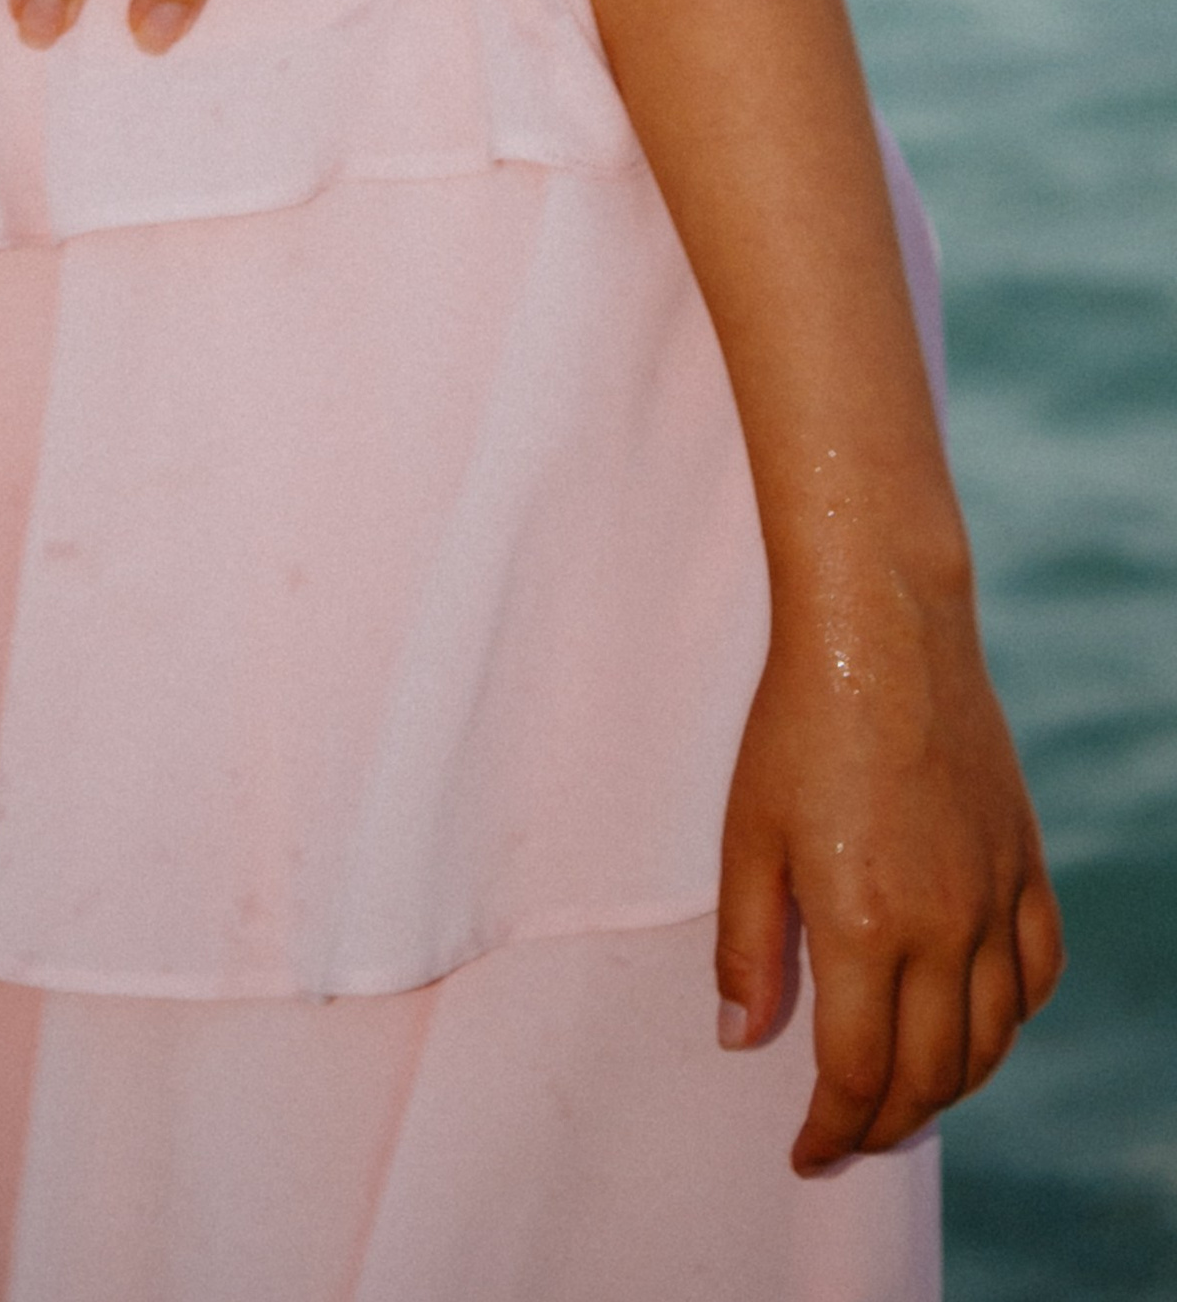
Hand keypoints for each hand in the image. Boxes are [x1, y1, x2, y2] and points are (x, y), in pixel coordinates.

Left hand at [717, 576, 1063, 1169]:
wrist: (884, 629)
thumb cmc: (799, 722)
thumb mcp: (747, 833)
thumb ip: (748, 945)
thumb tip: (742, 1039)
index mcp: (867, 928)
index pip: (859, 1076)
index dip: (831, 1130)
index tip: (804, 1152)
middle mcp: (946, 929)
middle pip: (930, 1075)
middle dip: (886, 1125)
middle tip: (847, 1137)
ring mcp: (997, 897)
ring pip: (994, 1038)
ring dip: (950, 1086)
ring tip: (905, 1097)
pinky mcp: (1026, 862)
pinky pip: (1038, 972)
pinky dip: (1014, 1020)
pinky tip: (981, 1024)